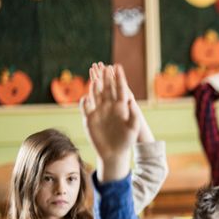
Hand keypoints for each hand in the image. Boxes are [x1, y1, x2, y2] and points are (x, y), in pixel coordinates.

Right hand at [81, 63, 137, 181]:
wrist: (114, 152)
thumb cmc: (126, 140)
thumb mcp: (133, 128)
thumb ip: (134, 115)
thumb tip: (131, 101)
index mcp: (121, 107)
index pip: (120, 89)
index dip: (118, 78)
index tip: (117, 66)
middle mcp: (109, 106)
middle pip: (106, 88)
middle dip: (104, 77)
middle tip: (103, 66)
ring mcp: (99, 111)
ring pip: (95, 95)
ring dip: (94, 86)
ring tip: (94, 77)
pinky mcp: (89, 118)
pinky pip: (85, 107)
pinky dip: (85, 102)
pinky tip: (86, 98)